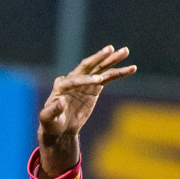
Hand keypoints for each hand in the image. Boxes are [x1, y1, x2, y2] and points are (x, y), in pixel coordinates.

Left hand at [37, 45, 135, 176]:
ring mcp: (85, 82)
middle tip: (110, 49)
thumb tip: (62, 100)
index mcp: (60, 86)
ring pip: (100, 69)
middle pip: (87, 66)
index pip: (73, 80)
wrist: (61, 129)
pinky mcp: (95, 87)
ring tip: (125, 51)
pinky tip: (131, 68)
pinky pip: (108, 78)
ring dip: (113, 60)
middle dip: (99, 58)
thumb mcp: (48, 119)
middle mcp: (73, 79)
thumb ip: (54, 110)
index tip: (98, 81)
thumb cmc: (51, 123)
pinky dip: (119, 73)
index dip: (85, 80)